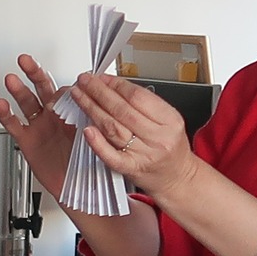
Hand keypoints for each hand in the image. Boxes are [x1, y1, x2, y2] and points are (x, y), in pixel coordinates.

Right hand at [0, 56, 79, 197]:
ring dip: (18, 90)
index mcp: (72, 111)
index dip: (66, 87)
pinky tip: (2, 104)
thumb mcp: (95, 136)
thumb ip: (90, 119)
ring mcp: (40, 127)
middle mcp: (54, 115)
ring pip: (26, 102)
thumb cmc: (89, 162)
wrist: (78, 186)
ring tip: (11, 78)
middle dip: (34, 72)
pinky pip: (14, 125)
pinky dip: (6, 114)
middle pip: (42, 88)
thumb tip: (90, 104)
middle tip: (26, 60)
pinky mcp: (28, 141)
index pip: (67, 90)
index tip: (71, 87)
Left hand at [66, 75, 196, 202]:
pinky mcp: (131, 169)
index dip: (116, 84)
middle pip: (122, 109)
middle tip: (84, 81)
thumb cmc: (170, 148)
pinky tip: (86, 130)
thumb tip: (113, 86)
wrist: (177, 178)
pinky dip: (97, 142)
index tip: (101, 77)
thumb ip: (144, 105)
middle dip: (99, 92)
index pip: (137, 96)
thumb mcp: (168, 121)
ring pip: (113, 128)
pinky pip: (111, 156)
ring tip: (79, 96)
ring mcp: (144, 154)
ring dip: (92, 109)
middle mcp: (157, 137)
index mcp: (169, 120)